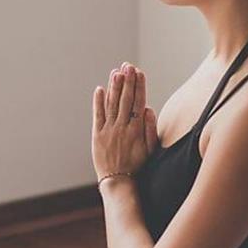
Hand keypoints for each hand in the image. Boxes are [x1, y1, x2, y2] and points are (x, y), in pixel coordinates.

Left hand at [92, 62, 158, 179]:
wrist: (118, 182)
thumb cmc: (137, 166)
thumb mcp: (150, 150)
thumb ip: (150, 129)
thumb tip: (149, 109)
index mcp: (136, 130)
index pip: (138, 102)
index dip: (139, 86)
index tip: (139, 72)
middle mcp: (122, 127)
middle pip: (125, 99)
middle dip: (127, 81)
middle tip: (128, 65)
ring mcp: (109, 130)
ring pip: (111, 104)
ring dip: (113, 86)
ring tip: (116, 71)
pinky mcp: (97, 135)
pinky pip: (98, 115)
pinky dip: (98, 102)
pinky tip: (99, 89)